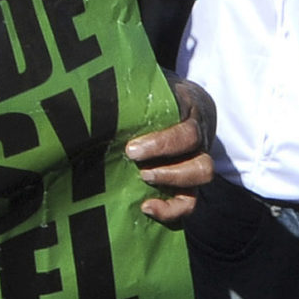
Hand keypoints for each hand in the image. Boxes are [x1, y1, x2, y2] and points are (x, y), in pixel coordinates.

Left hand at [127, 78, 216, 223]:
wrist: (186, 102)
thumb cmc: (160, 96)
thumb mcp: (152, 88)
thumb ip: (135, 94)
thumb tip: (96, 94)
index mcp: (192, 116)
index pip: (187, 134)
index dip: (162, 145)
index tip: (131, 150)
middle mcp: (201, 143)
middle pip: (201, 164)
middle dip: (167, 170)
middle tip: (135, 164)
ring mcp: (197, 163)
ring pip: (200, 181)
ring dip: (171, 183)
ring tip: (142, 179)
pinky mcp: (189, 183)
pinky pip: (189, 203)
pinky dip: (170, 210)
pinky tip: (146, 207)